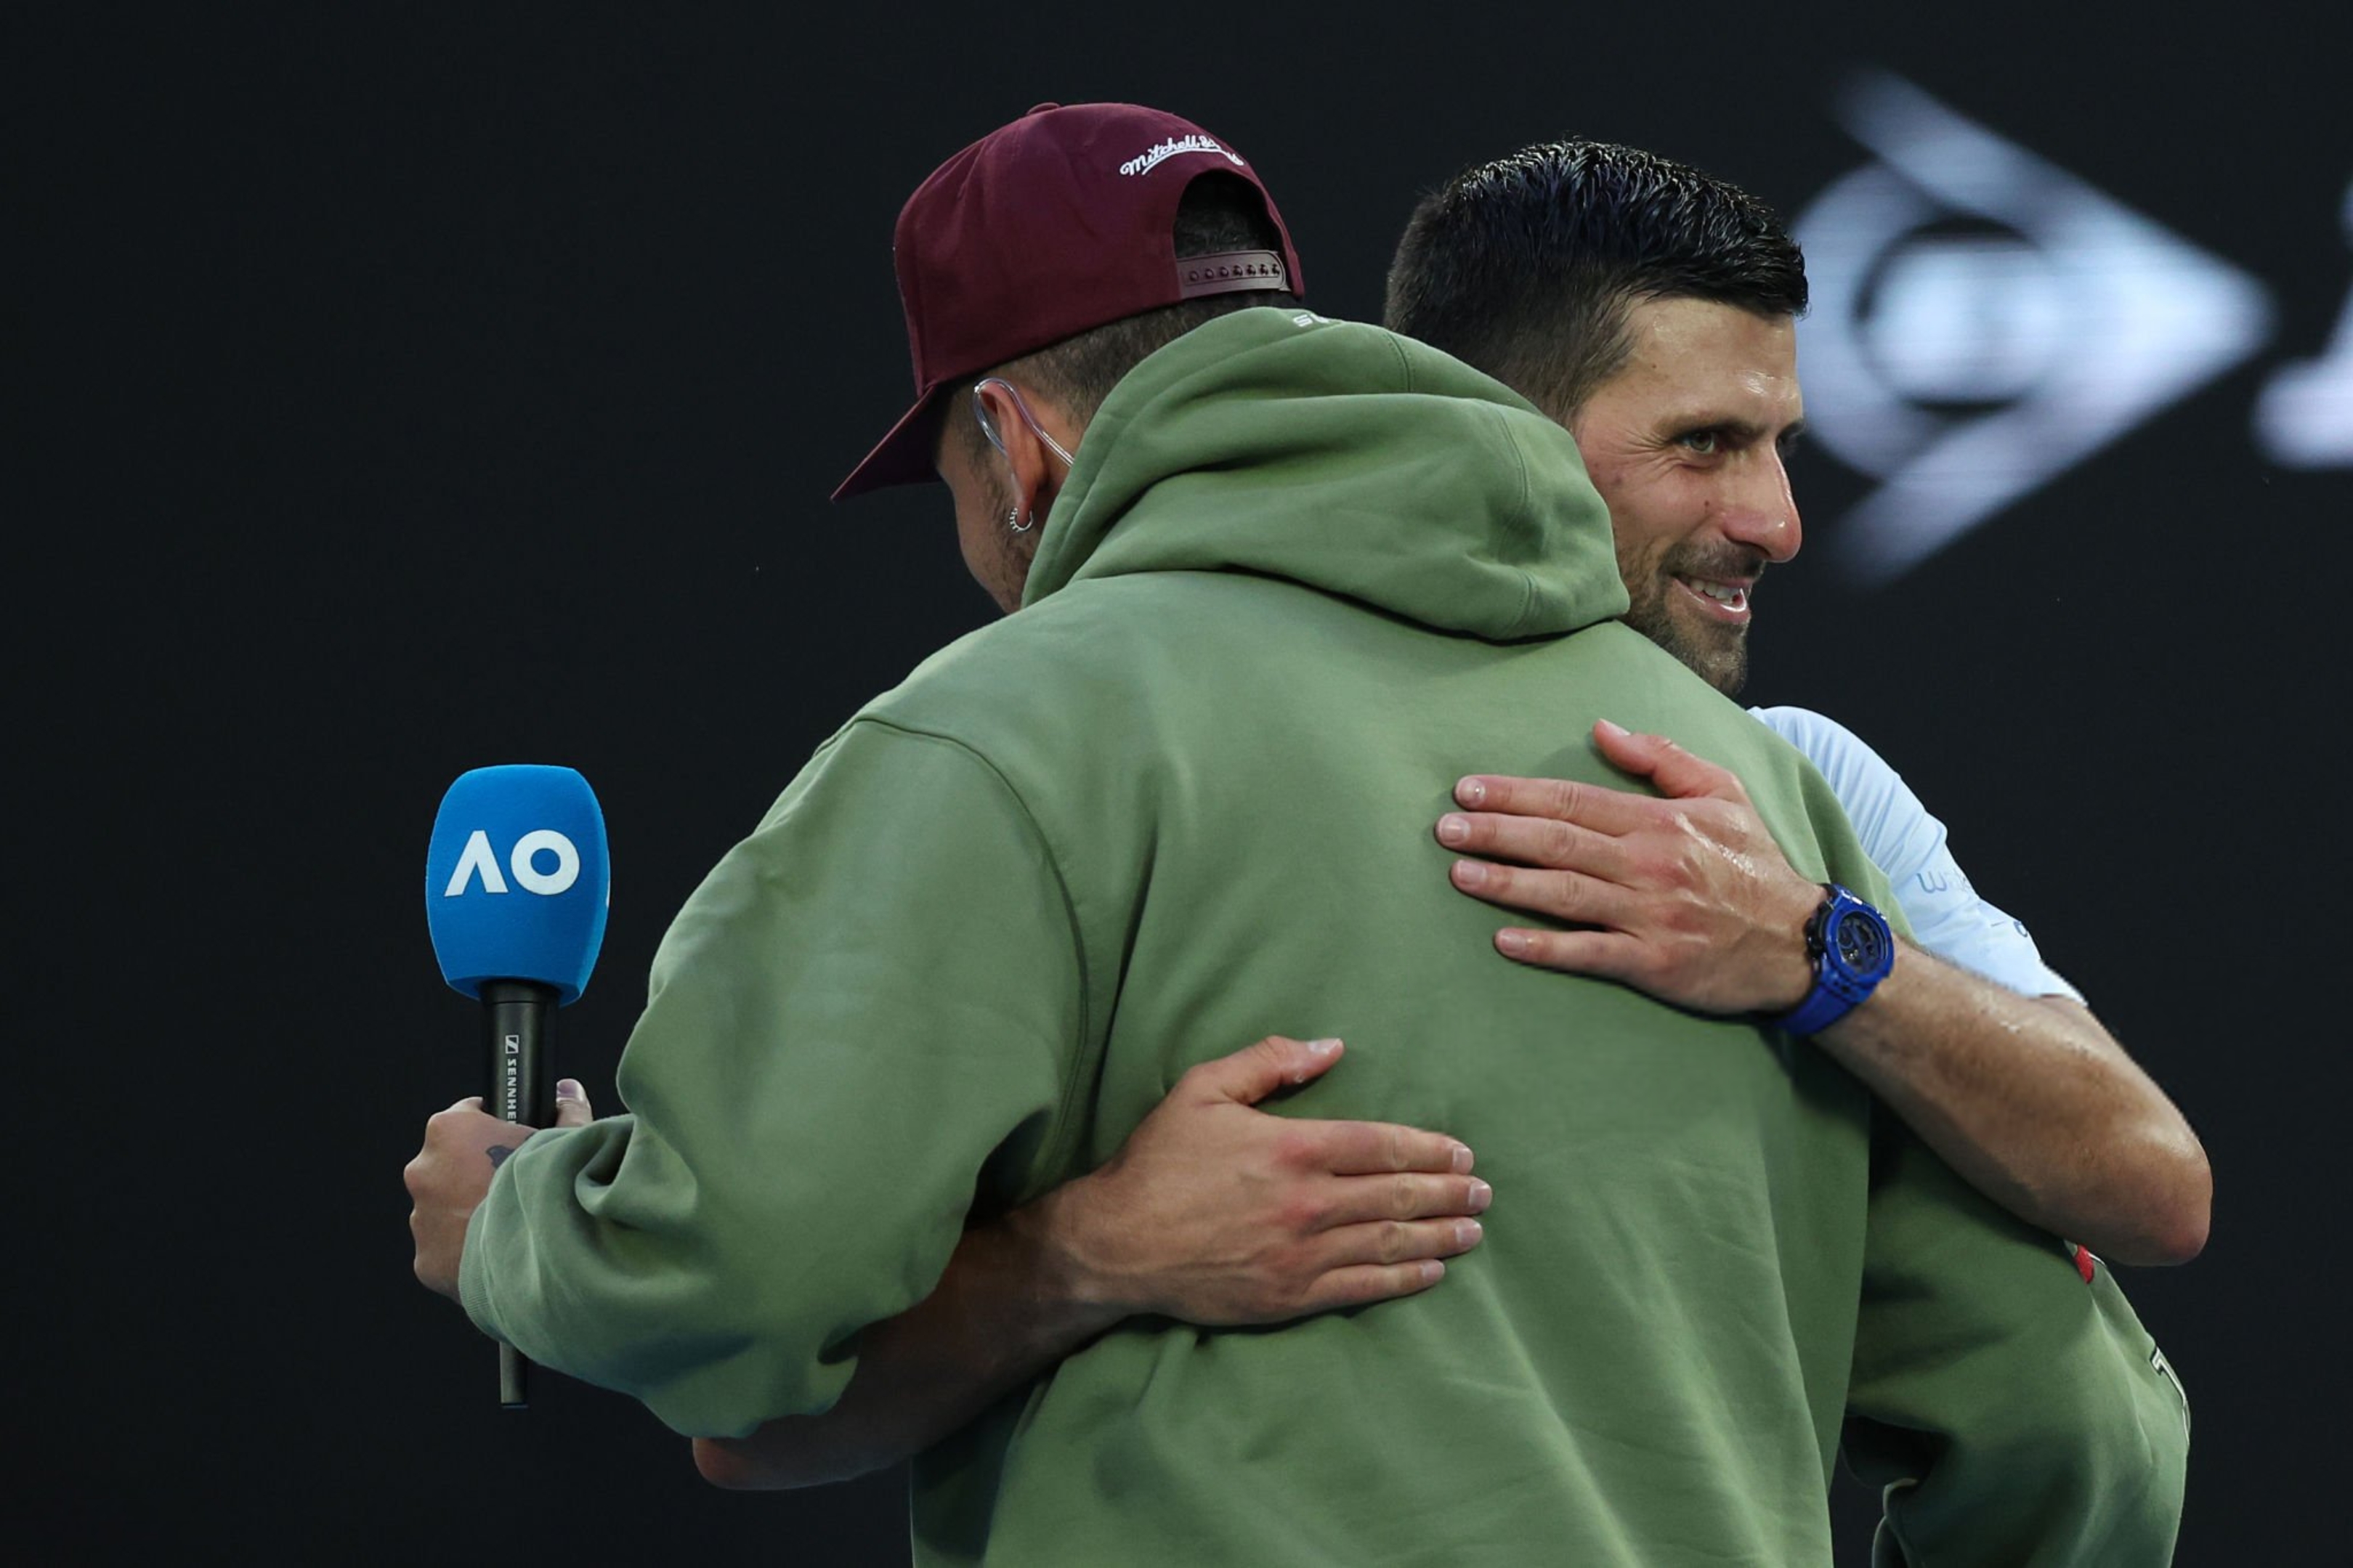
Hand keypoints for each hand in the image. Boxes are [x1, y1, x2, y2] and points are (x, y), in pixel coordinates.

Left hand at [405, 1079, 592, 1299]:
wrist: (545, 1259)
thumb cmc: (552, 1192)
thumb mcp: (570, 1139)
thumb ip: (566, 1111)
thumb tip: (568, 1092)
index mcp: (451, 1130)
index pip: (467, 1115)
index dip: (494, 1125)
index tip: (513, 1138)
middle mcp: (424, 1170)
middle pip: (451, 1163)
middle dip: (477, 1172)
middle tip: (515, 1186)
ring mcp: (421, 1218)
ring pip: (445, 1208)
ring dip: (469, 1212)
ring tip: (511, 1223)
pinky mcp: (426, 1260)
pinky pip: (446, 1249)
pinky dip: (467, 1250)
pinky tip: (499, 1253)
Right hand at [1023, 1037, 1489, 1324]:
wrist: (1117, 1243)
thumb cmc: (1157, 1161)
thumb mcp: (1203, 1089)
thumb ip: (1269, 1062)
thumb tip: (1331, 1047)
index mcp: (1291, 1147)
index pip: (1380, 1145)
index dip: (1428, 1150)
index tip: (1461, 1154)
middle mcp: (1306, 1203)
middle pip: (1396, 1195)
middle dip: (1447, 1193)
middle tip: (1483, 1193)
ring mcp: (1300, 1254)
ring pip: (1387, 1242)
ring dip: (1438, 1236)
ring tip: (1471, 1230)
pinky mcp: (1288, 1295)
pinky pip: (1360, 1288)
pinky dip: (1402, 1279)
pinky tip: (1430, 1272)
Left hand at [1438, 718, 1822, 1014]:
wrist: (1800, 942)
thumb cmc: (1753, 865)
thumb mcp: (1722, 793)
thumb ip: (1661, 759)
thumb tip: (1602, 730)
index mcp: (1659, 822)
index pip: (1572, 800)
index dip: (1515, 794)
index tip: (1467, 789)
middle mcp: (1649, 865)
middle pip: (1557, 842)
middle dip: (1496, 833)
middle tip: (1444, 828)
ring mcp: (1650, 916)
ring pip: (1565, 894)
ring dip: (1507, 883)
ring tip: (1459, 874)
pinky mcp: (1654, 963)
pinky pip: (1590, 953)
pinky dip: (1545, 947)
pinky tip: (1504, 940)